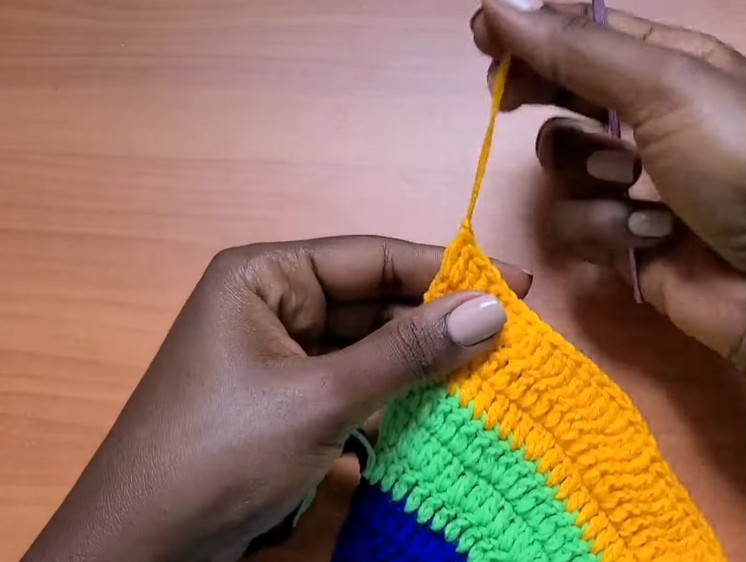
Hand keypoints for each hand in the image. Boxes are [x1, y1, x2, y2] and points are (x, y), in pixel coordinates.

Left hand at [22, 236, 530, 561]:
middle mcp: (272, 306)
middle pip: (373, 302)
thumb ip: (407, 352)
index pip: (372, 258)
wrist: (143, 548)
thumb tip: (492, 310)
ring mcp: (277, 358)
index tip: (517, 285)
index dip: (446, 270)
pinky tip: (440, 411)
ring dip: (420, 365)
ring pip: (368, 348)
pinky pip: (353, 386)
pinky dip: (393, 398)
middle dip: (436, 323)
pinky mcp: (285, 405)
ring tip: (490, 376)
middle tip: (513, 340)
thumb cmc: (218, 454)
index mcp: (265, 277)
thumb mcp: (321, 398)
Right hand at [473, 2, 745, 560]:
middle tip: (511, 99)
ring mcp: (638, 184)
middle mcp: (652, 118)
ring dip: (592, 176)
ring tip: (638, 186)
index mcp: (673, 63)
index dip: (533, 30)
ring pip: (563, 166)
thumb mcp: (667, 86)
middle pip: (565, 93)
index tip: (482, 37)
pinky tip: (656, 237)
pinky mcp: (627, 243)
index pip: (587, 32)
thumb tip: (494, 6)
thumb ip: (576, 49)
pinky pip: (578, 225)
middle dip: (542, 97)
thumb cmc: (743, 160)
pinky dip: (611, 231)